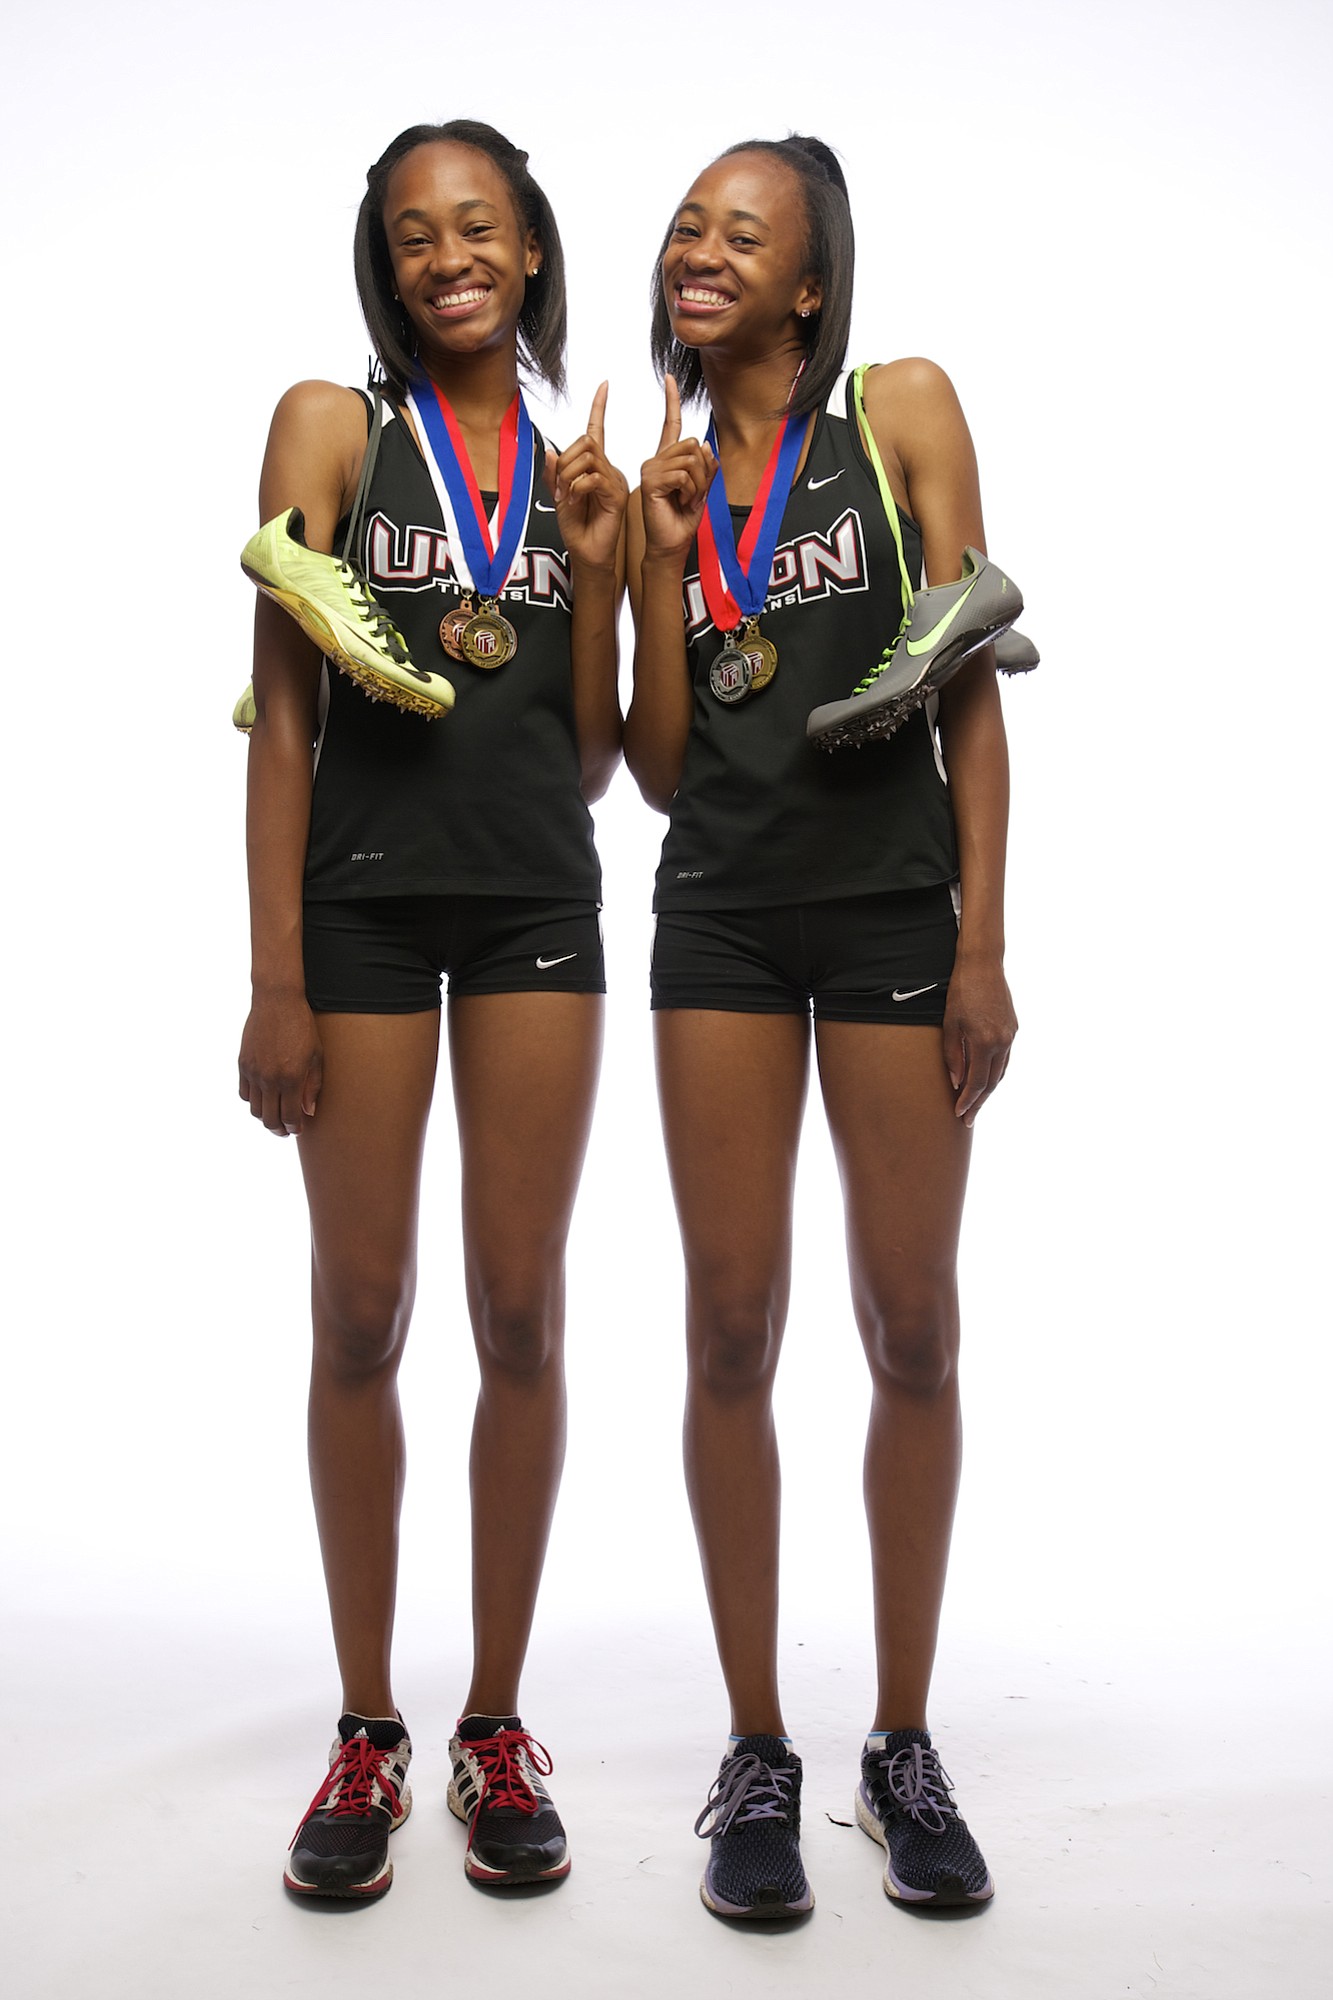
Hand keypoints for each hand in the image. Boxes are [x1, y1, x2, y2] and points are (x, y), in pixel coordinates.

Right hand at [238, 989, 322, 1136]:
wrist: (276, 1002)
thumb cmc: (302, 1026)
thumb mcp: (316, 1055)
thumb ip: (313, 1086)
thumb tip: (308, 1112)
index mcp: (291, 1078)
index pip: (290, 1116)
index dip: (294, 1127)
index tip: (298, 1129)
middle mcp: (270, 1078)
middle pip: (270, 1118)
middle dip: (279, 1129)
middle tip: (286, 1130)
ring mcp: (253, 1072)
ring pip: (255, 1109)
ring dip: (265, 1117)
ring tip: (275, 1116)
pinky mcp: (243, 1064)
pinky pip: (244, 1093)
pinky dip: (253, 1101)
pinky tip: (264, 1099)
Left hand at [544, 382, 628, 572]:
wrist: (587, 553)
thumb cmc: (576, 528)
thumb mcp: (558, 497)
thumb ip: (554, 473)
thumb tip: (549, 450)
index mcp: (594, 467)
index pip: (597, 430)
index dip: (600, 406)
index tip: (605, 384)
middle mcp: (608, 470)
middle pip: (587, 441)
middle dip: (566, 460)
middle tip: (559, 486)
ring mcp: (615, 481)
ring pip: (589, 456)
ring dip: (569, 474)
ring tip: (566, 495)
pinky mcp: (617, 495)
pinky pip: (594, 477)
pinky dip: (577, 487)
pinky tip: (574, 500)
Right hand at [638, 374, 715, 564]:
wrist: (670, 545)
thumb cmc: (683, 520)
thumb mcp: (702, 490)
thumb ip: (705, 467)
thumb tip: (703, 444)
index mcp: (667, 459)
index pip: (670, 423)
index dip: (670, 399)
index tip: (669, 377)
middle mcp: (656, 460)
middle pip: (691, 444)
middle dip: (703, 472)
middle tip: (694, 494)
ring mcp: (651, 468)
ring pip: (690, 459)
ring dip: (698, 484)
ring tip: (687, 500)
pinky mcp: (651, 480)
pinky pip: (683, 474)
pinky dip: (690, 490)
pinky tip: (682, 502)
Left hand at [942, 954, 1016, 1125]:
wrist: (983, 964)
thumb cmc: (960, 991)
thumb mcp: (949, 1024)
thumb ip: (953, 1056)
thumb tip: (957, 1083)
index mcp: (985, 1042)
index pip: (976, 1082)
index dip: (968, 1101)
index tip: (959, 1114)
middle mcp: (1002, 1042)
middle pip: (992, 1082)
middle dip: (979, 1103)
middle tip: (968, 1119)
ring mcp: (1011, 1035)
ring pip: (1001, 1072)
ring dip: (988, 1090)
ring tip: (976, 1104)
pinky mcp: (1013, 1028)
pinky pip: (1005, 1058)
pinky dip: (995, 1072)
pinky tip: (985, 1079)